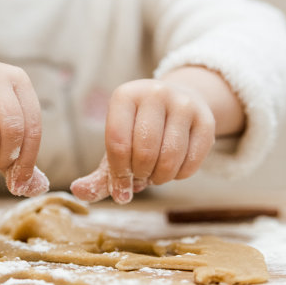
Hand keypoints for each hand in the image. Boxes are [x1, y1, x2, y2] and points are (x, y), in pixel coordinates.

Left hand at [71, 78, 217, 203]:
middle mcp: (155, 93)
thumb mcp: (117, 146)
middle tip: (140, 177)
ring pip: (169, 157)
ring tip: (154, 175)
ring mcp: (184, 104)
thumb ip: (99, 175)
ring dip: (159, 178)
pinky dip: (179, 176)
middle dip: (140, 174)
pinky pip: (191, 162)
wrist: (179, 104)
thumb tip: (78, 192)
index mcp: (125, 95)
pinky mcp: (207, 120)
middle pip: (144, 151)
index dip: (118, 172)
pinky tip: (173, 169)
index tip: (121, 185)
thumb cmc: (139, 130)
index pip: (117, 141)